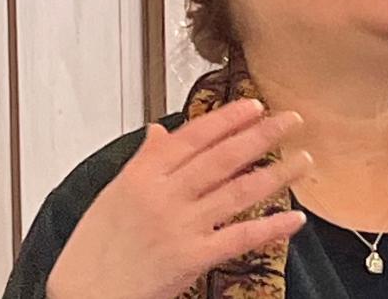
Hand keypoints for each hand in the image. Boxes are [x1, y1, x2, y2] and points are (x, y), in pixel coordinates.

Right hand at [46, 100, 311, 298]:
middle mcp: (164, 196)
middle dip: (262, 135)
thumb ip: (143, 161)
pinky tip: (294, 218)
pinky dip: (270, 227)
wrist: (84, 294)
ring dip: (277, 174)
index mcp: (142, 176)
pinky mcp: (192, 258)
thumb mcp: (112, 195)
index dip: (228, 120)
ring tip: (303, 160)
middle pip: (223, 158)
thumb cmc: (94, 250)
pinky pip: (239, 237)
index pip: (194, 138)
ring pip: (238, 192)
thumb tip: (160, 132)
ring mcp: (181, 226)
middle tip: (291, 120)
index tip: (254, 107)